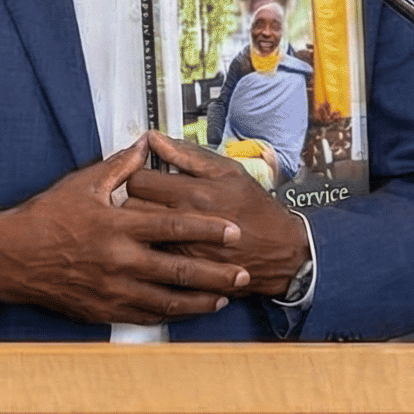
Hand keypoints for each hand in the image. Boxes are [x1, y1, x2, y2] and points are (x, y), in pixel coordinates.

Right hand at [0, 136, 248, 324]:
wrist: (11, 257)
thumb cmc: (46, 217)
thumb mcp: (82, 184)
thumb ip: (120, 167)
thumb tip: (146, 146)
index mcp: (118, 225)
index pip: (174, 225)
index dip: (208, 229)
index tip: (234, 232)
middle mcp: (119, 260)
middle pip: (179, 268)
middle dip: (216, 272)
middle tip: (244, 273)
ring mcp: (112, 289)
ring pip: (167, 299)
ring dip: (201, 299)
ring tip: (226, 295)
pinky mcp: (104, 310)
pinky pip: (146, 315)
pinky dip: (173, 314)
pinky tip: (190, 310)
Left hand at [127, 130, 311, 297]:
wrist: (281, 252)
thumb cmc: (257, 211)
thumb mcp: (228, 172)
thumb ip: (188, 154)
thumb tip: (155, 138)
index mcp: (195, 193)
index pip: (139, 179)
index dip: (137, 175)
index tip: (144, 177)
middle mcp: (185, 222)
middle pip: (131, 207)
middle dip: (132, 201)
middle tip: (143, 200)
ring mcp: (182, 251)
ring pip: (137, 236)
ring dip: (137, 228)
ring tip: (149, 222)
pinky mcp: (185, 274)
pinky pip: (151, 260)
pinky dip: (149, 251)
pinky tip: (158, 245)